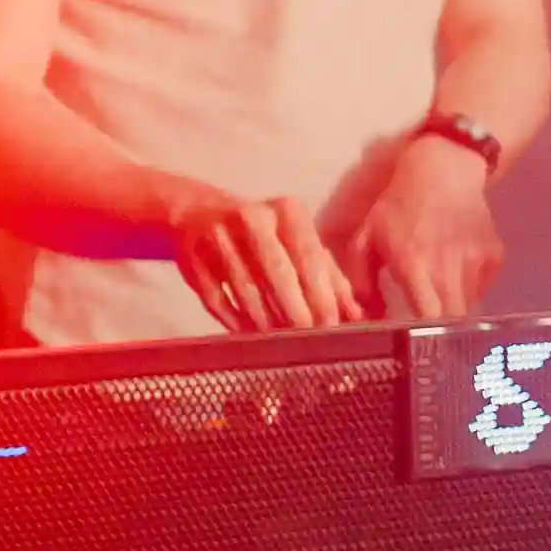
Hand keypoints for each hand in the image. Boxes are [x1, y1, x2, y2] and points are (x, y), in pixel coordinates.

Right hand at [164, 183, 362, 333]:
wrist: (198, 214)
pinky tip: (249, 333)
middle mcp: (252, 218)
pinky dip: (234, 320)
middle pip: (278, 274)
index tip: (331, 324)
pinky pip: (216, 298)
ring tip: (281, 340)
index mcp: (286, 211)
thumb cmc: (264, 234)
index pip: (309, 257)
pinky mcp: (191, 259)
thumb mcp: (297, 241)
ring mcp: (217, 238)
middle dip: (296, 310)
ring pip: (247, 290)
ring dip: (266, 320)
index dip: (321, 294)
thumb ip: (330, 276)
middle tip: (308, 337)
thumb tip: (358, 315)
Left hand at [349, 132, 506, 321]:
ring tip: (438, 292)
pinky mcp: (494, 255)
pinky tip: (455, 271)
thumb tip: (365, 317)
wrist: (444, 170)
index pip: (427, 318)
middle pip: (453, 319)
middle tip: (426, 327)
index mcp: (413, 265)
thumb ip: (360, 282)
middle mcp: (448, 266)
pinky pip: (481, 286)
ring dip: (452, 306)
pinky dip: (469, 288)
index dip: (422, 334)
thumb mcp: (366, 238)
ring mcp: (476, 261)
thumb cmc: (398, 205)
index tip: (411, 339)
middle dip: (440, 329)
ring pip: (468, 304)